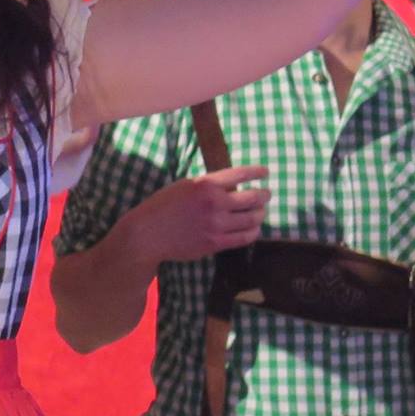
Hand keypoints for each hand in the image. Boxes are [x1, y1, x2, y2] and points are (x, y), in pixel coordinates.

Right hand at [130, 166, 271, 262]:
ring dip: (260, 214)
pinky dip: (253, 231)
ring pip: (252, 219)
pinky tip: (253, 229)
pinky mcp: (216, 243)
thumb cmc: (162, 207)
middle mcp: (214, 203)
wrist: (148, 234)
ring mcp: (216, 225)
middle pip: (252, 198)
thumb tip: (231, 187)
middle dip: (264, 195)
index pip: (240, 175)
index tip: (265, 172)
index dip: (257, 172)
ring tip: (260, 212)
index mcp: (205, 184)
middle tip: (266, 195)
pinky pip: (244, 238)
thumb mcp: (184, 186)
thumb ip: (208, 185)